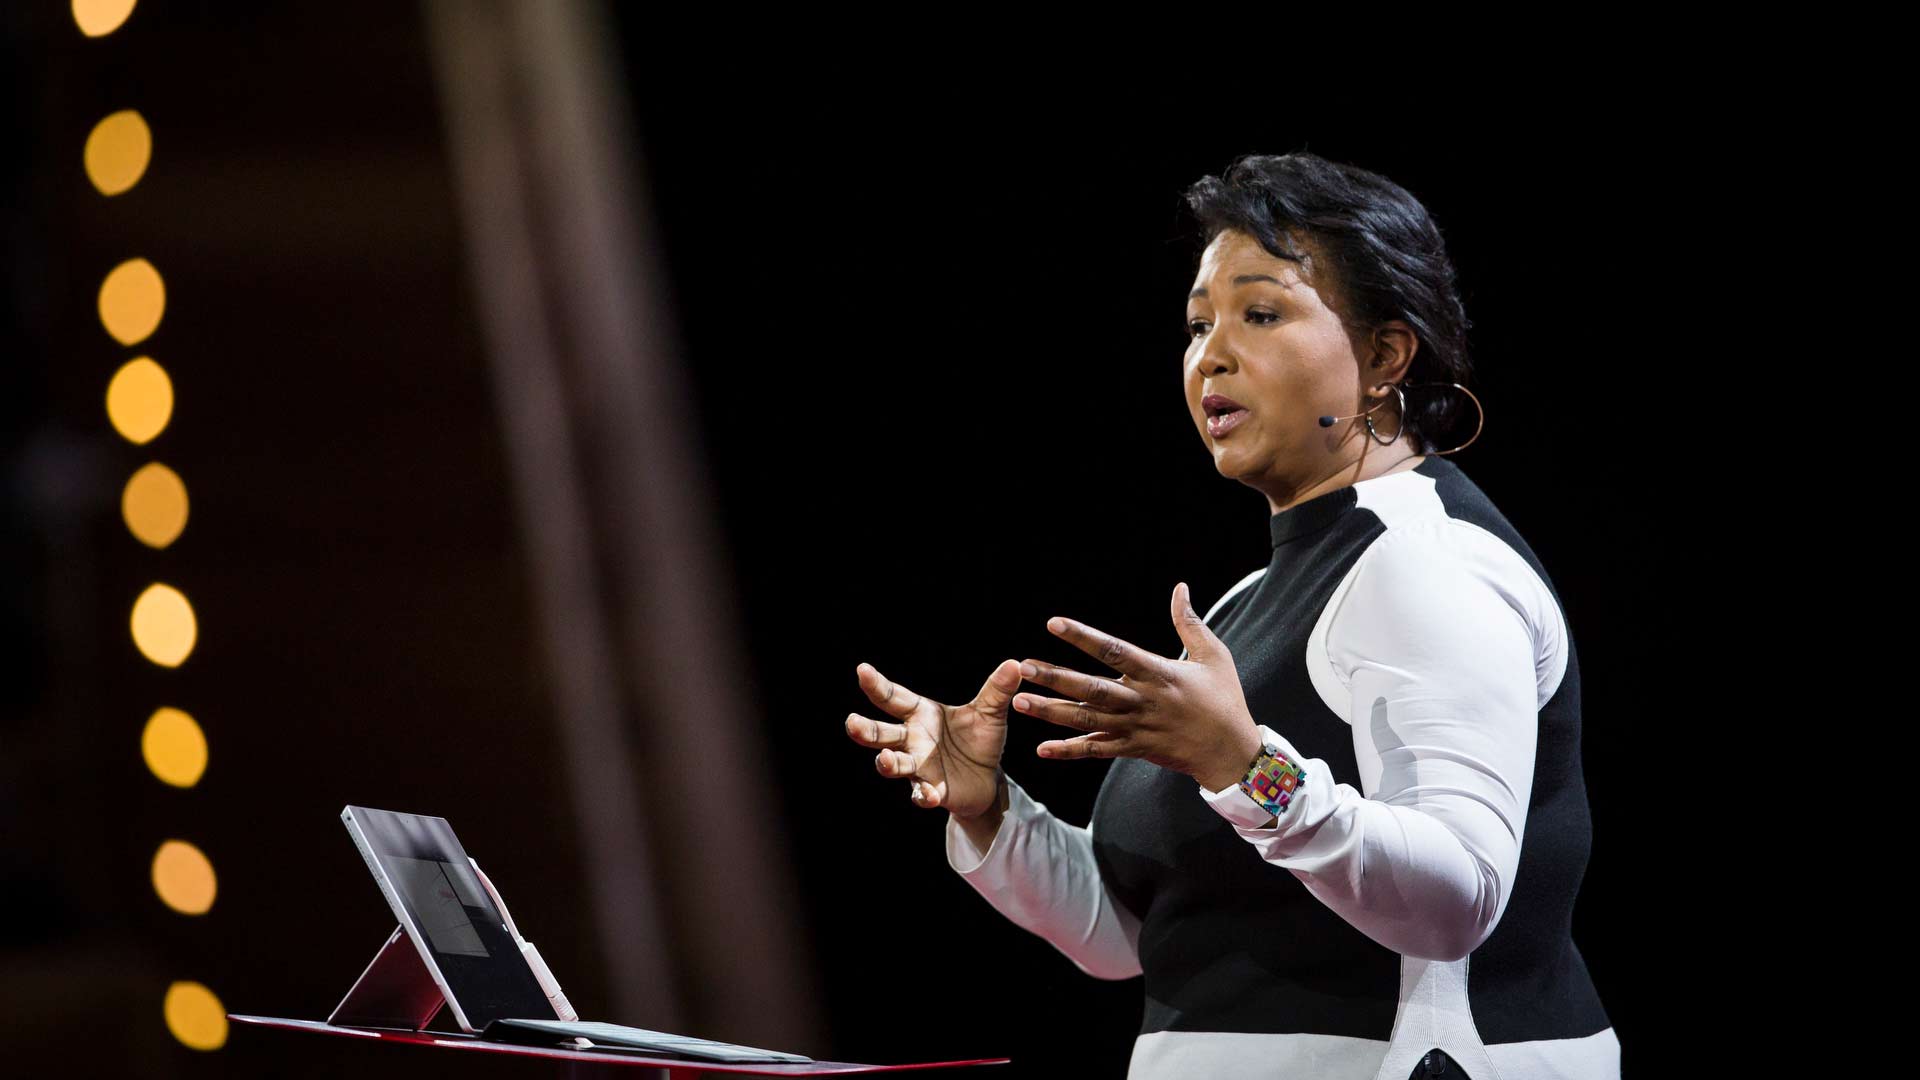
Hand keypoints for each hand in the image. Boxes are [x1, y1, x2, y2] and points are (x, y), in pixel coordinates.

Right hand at [843, 659, 1019, 818]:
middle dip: (865, 730)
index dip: (877, 685)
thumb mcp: (989, 714)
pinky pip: (921, 793)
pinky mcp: (931, 790)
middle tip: (851, 723)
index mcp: (920, 714)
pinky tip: (929, 795)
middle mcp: (911, 740)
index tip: (862, 670)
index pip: (894, 697)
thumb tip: (1014, 664)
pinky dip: (924, 795)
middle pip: (881, 733)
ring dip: (886, 763)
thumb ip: (997, 691)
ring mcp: (917, 767)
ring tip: (884, 760)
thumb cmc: (978, 739)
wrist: (987, 777)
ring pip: (893, 764)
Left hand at [1015, 582, 1263, 790]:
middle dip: (1056, 677)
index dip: (1083, 636)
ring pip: (1087, 720)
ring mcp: (1136, 727)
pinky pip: (1097, 750)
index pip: (1113, 650)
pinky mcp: (1134, 749)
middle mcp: (1142, 700)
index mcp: (1159, 673)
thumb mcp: (1213, 655)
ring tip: (1019, 701)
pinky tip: (1042, 749)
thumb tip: (1180, 588)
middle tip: (1023, 667)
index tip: (1054, 623)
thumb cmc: (1224, 698)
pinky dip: (1070, 751)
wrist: (1231, 751)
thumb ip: (1189, 622)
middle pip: (1092, 688)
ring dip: (1052, 712)